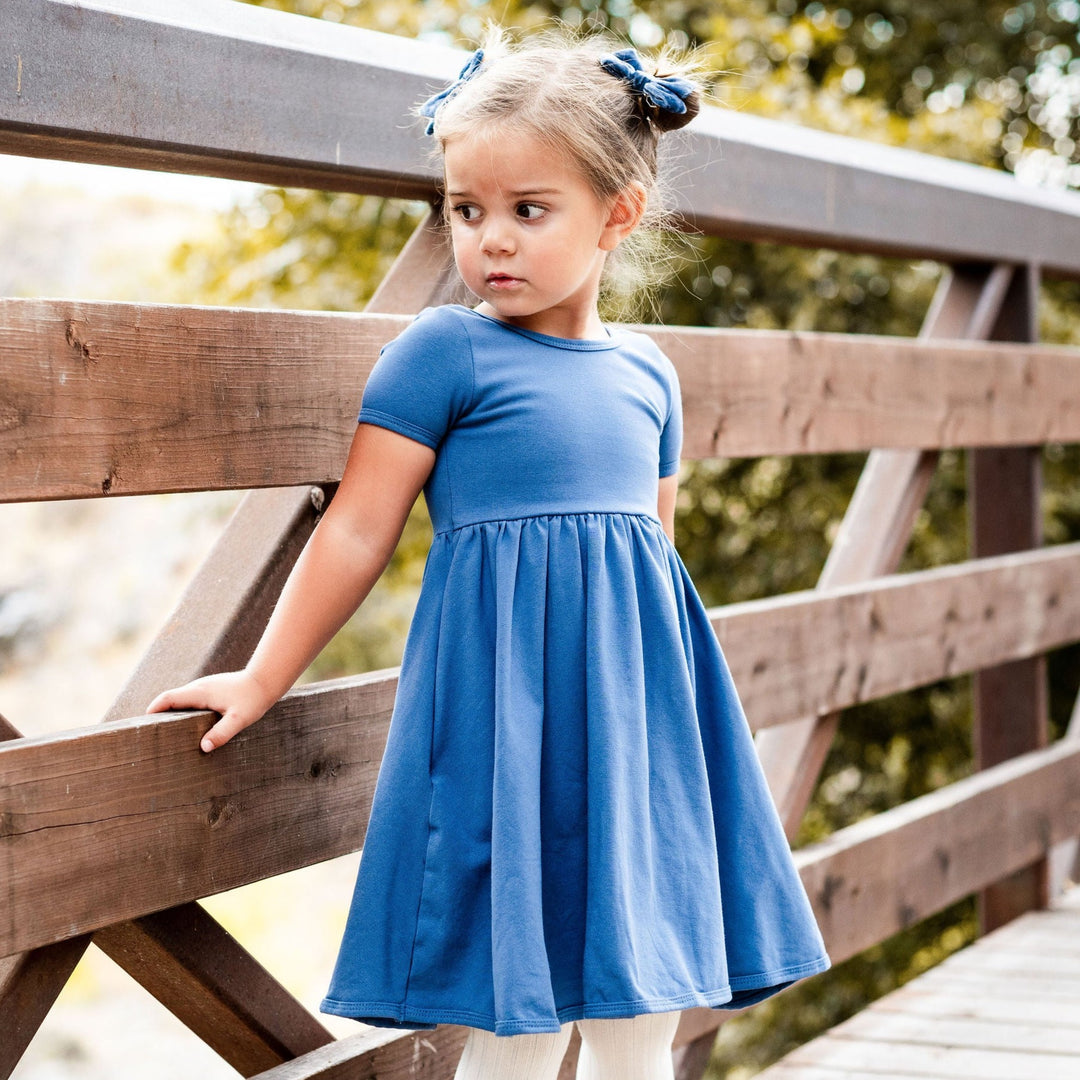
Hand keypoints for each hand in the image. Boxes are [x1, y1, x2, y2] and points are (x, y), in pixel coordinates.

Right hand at [146, 670, 277, 752]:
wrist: (265, 681)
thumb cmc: (253, 700)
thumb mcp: (239, 719)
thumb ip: (222, 733)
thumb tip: (203, 747)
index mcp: (199, 693)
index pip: (167, 698)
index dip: (152, 710)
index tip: (141, 724)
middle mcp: (198, 687)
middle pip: (169, 699)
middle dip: (157, 714)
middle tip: (148, 735)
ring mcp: (203, 687)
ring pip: (179, 699)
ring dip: (169, 713)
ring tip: (163, 734)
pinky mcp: (210, 690)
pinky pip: (189, 700)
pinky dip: (181, 711)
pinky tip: (185, 726)